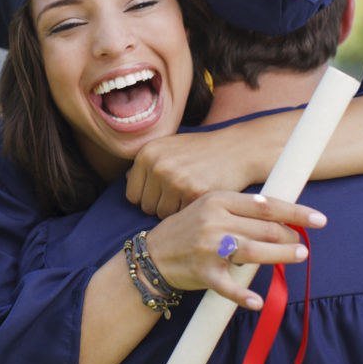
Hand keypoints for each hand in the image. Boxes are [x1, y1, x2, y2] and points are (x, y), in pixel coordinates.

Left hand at [126, 114, 296, 217]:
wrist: (237, 149)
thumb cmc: (201, 151)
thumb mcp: (169, 147)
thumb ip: (147, 163)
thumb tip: (125, 179)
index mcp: (146, 153)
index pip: (132, 194)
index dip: (148, 197)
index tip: (164, 194)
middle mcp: (157, 165)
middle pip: (146, 207)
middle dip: (162, 206)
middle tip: (181, 194)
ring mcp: (175, 179)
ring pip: (162, 215)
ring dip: (176, 211)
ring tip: (190, 195)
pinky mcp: (193, 192)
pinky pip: (181, 216)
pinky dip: (190, 212)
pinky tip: (200, 198)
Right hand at [144, 190, 325, 309]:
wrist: (153, 254)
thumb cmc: (188, 228)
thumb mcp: (209, 207)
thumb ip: (240, 208)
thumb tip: (280, 212)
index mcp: (217, 200)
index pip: (265, 205)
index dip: (295, 212)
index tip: (319, 219)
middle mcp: (214, 221)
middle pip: (264, 228)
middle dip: (290, 235)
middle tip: (303, 242)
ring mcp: (208, 247)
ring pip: (254, 252)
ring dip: (281, 255)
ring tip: (299, 255)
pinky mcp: (203, 273)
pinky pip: (228, 286)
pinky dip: (243, 296)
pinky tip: (257, 302)